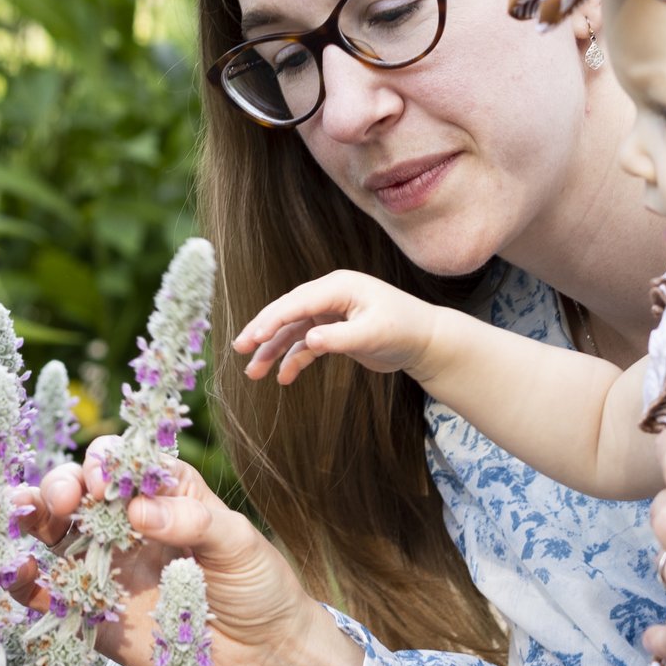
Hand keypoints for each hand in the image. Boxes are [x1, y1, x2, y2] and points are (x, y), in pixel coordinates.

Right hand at [19, 437, 341, 665]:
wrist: (263, 657)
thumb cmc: (257, 586)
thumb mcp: (236, 541)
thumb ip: (192, 520)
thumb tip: (138, 509)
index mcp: (163, 493)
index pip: (123, 463)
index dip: (107, 464)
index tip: (108, 482)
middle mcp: (126, 524)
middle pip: (78, 490)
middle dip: (61, 484)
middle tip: (66, 498)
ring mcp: (106, 568)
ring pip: (54, 533)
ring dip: (32, 518)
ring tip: (22, 513)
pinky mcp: (94, 614)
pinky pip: (48, 594)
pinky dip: (25, 581)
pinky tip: (20, 571)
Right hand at [232, 269, 456, 385]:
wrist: (426, 341)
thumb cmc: (404, 330)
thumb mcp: (373, 334)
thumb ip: (340, 338)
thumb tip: (310, 340)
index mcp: (338, 287)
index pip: (296, 302)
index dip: (271, 319)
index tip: (251, 337)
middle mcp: (330, 295)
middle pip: (287, 312)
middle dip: (262, 331)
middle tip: (239, 349)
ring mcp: (330, 313)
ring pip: (293, 331)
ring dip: (273, 350)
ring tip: (253, 373)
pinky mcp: (334, 330)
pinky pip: (306, 344)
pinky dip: (293, 359)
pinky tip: (283, 378)